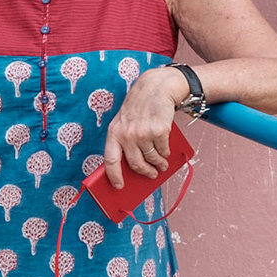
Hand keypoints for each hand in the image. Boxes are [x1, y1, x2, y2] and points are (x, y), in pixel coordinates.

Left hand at [104, 66, 183, 187]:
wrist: (155, 89)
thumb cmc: (138, 109)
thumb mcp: (123, 122)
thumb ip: (124, 141)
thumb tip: (132, 166)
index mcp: (113, 133)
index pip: (110, 160)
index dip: (113, 176)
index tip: (118, 186)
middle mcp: (126, 135)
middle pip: (135, 163)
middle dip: (145, 172)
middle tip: (151, 175)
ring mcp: (142, 134)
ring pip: (151, 158)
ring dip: (158, 164)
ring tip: (162, 165)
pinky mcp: (159, 132)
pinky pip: (163, 150)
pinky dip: (166, 154)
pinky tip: (166, 152)